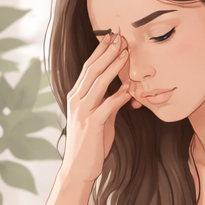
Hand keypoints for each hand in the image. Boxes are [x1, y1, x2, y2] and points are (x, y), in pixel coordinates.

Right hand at [58, 32, 135, 190]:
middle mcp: (76, 100)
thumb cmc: (90, 143)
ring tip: (125, 52)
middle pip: (92, 70)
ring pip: (98, 83)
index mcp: (76, 96)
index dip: (100, 51)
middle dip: (107, 52)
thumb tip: (123, 91)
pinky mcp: (92, 124)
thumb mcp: (99, 118)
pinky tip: (129, 87)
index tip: (112, 37)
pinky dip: (118, 95)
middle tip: (119, 36)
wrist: (78, 167)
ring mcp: (82, 112)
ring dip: (113, 66)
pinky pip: (107, 105)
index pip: (88, 68)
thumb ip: (108, 103)